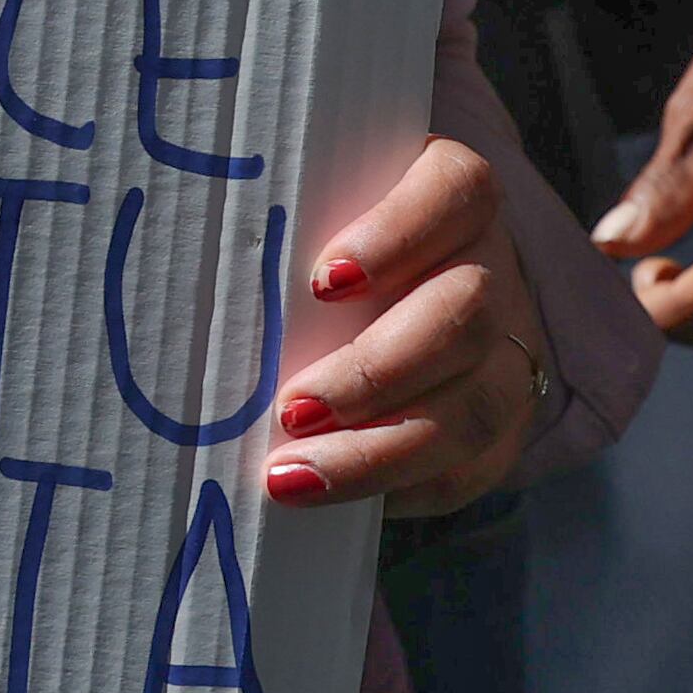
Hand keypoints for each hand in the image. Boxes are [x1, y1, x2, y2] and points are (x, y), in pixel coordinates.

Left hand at [270, 135, 547, 518]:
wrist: (381, 294)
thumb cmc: (317, 239)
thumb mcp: (310, 211)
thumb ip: (277, 222)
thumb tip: (179, 260)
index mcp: (453, 193)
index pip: (456, 193)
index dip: (397, 235)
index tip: (321, 282)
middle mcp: (494, 266)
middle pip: (467, 314)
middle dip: (375, 371)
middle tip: (290, 410)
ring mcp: (513, 348)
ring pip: (475, 404)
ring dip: (380, 450)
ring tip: (294, 474)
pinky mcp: (506, 421)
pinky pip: (475, 467)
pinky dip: (403, 488)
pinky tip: (337, 499)